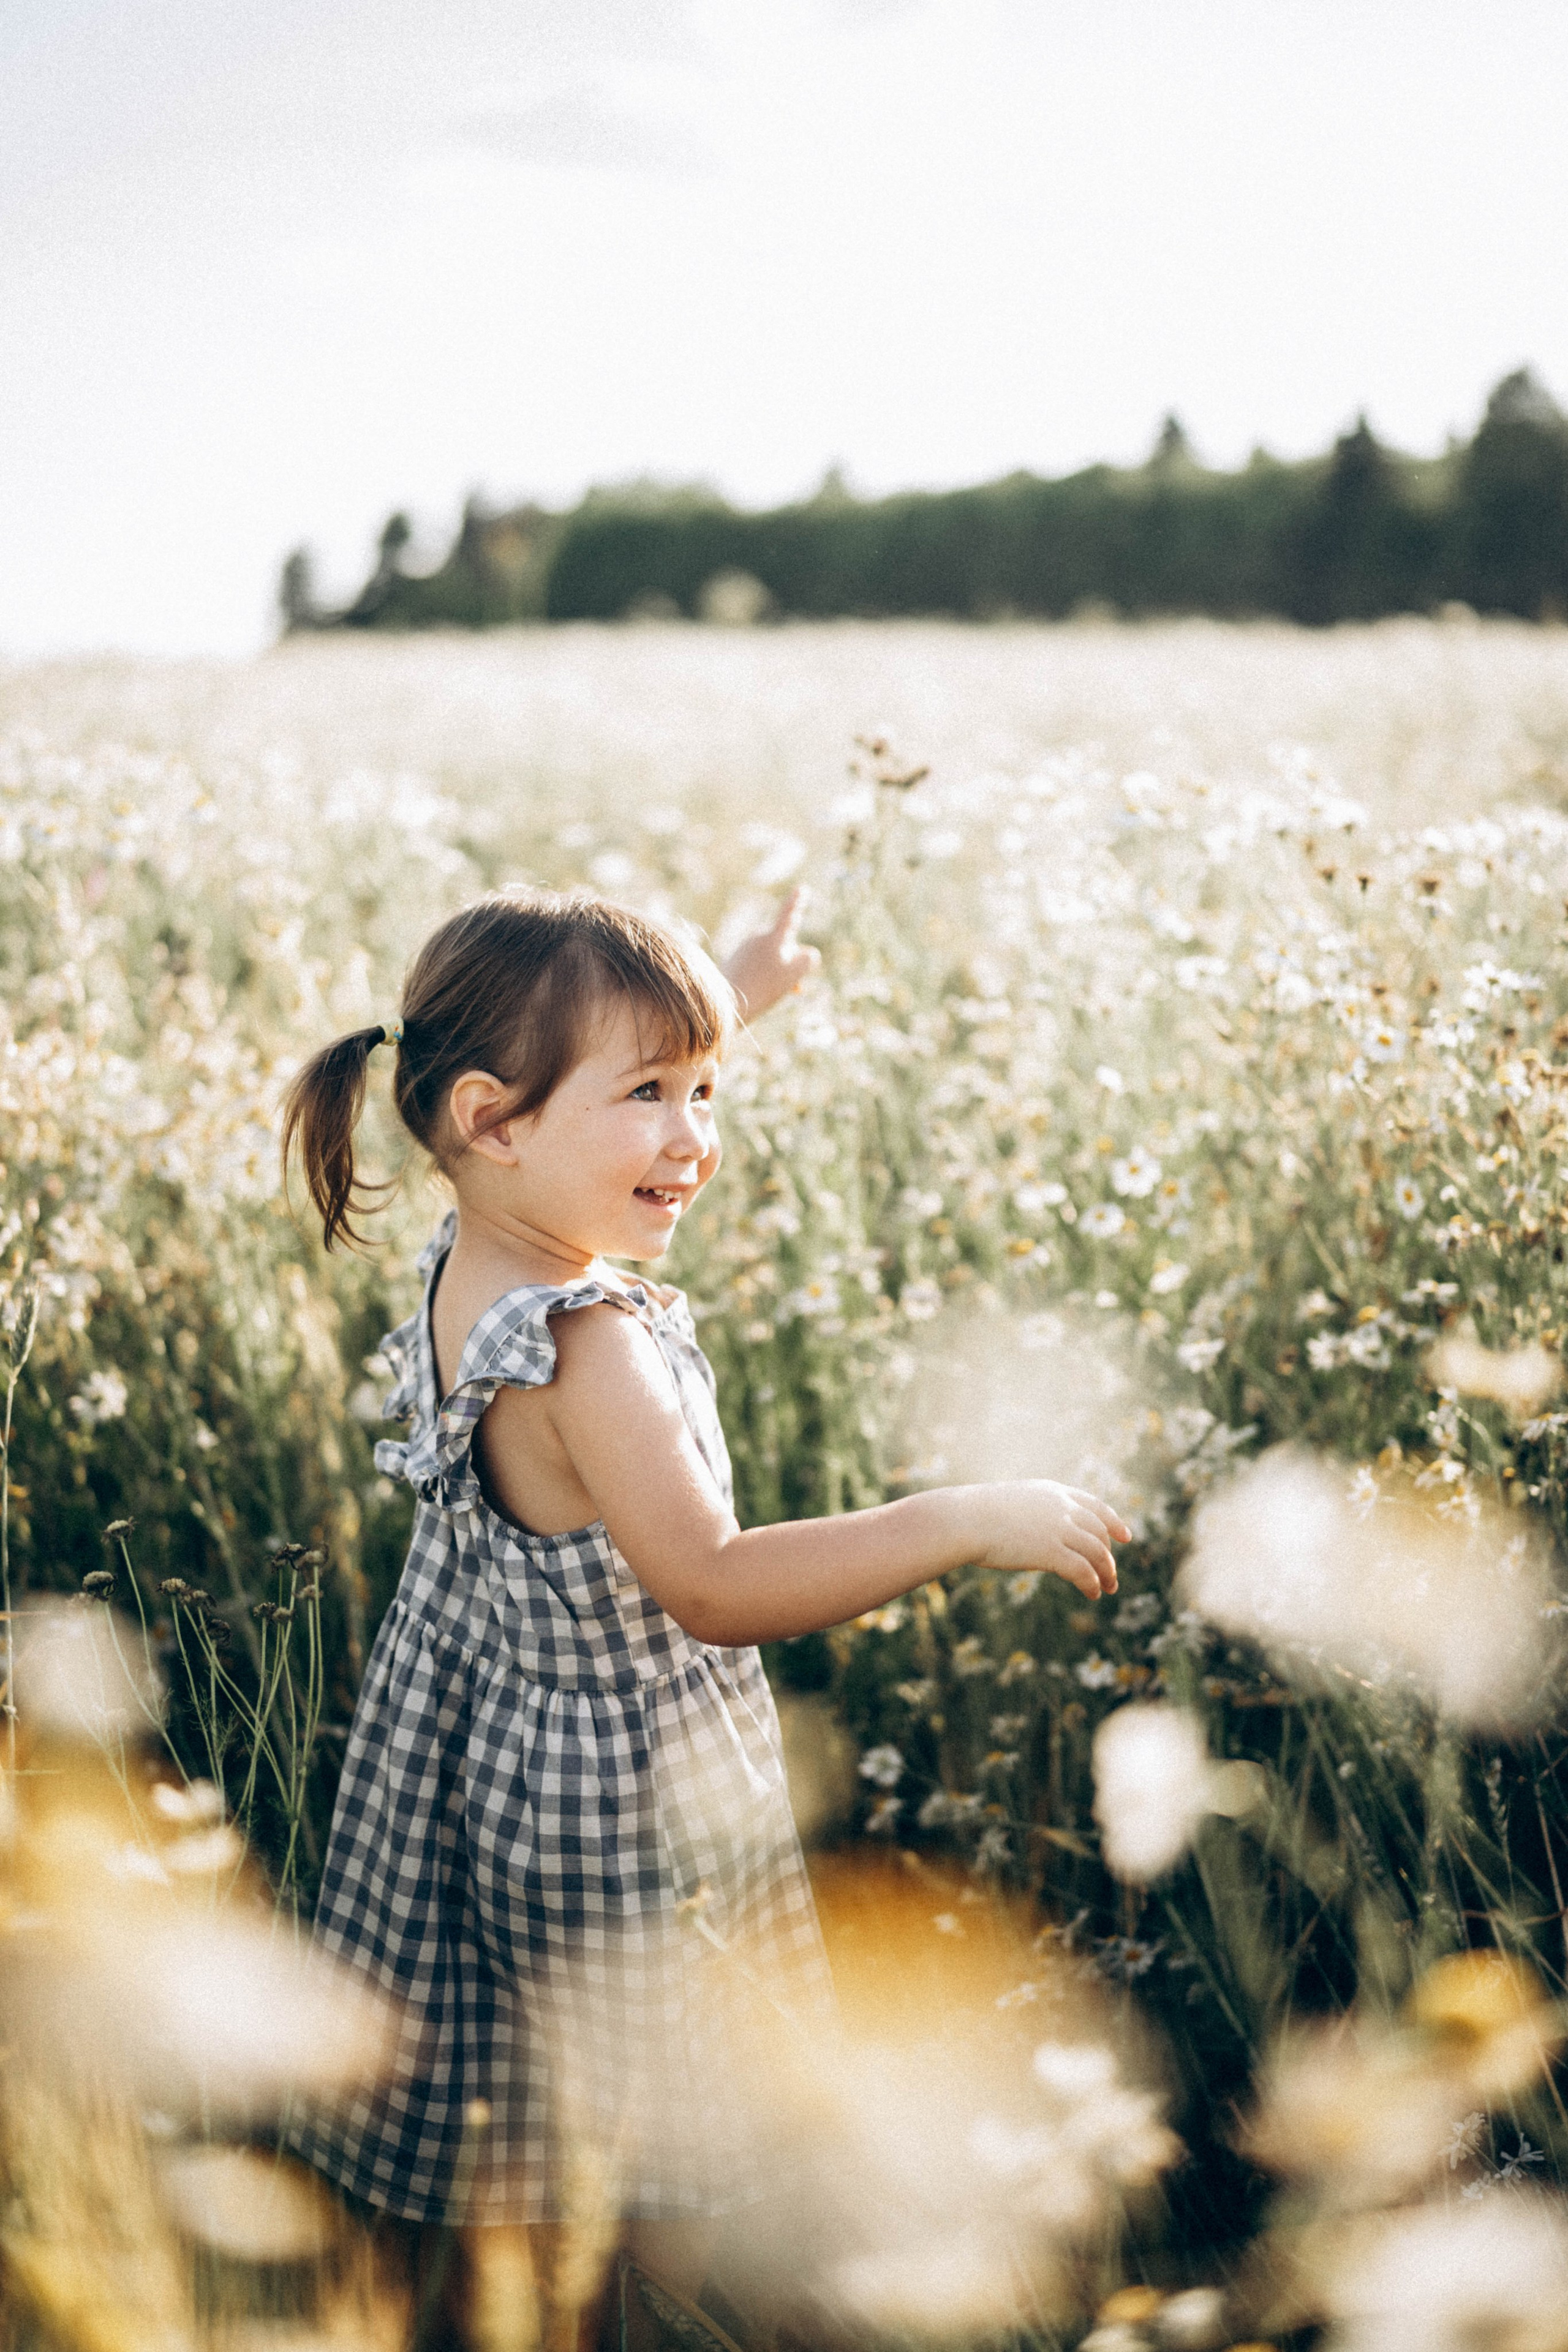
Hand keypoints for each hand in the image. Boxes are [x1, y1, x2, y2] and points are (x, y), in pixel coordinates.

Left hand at [722, 886, 821, 1021]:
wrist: (725, 1004)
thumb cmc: (762, 988)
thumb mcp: (793, 974)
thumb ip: (807, 959)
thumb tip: (805, 953)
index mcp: (773, 937)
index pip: (789, 915)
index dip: (797, 903)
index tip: (802, 889)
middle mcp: (757, 938)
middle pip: (785, 948)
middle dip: (792, 964)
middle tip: (793, 987)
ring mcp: (745, 949)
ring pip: (772, 960)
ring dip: (778, 974)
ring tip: (768, 991)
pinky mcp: (735, 961)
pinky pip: (757, 967)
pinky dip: (764, 979)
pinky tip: (757, 993)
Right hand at [966, 1481, 1127, 1600]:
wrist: (964, 1520)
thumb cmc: (978, 1514)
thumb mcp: (1015, 1504)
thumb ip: (1036, 1514)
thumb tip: (1042, 1532)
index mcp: (1054, 1492)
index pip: (1095, 1506)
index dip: (1113, 1522)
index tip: (1125, 1537)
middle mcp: (1062, 1507)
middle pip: (1099, 1533)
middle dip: (1109, 1556)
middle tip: (1111, 1576)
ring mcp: (1058, 1528)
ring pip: (1097, 1552)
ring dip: (1106, 1573)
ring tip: (1107, 1589)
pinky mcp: (1051, 1551)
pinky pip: (1083, 1570)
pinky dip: (1092, 1583)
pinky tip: (1093, 1593)